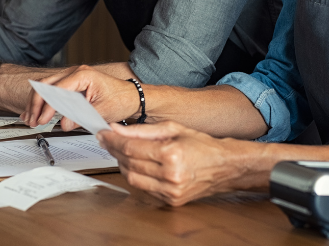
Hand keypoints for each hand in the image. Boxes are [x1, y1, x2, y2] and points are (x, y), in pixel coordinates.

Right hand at [21, 65, 140, 130]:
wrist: (131, 97)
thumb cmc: (121, 99)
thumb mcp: (102, 111)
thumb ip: (81, 116)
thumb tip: (63, 123)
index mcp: (83, 75)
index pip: (57, 90)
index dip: (47, 106)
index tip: (43, 120)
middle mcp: (75, 72)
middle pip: (45, 85)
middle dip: (36, 104)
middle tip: (32, 120)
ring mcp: (72, 77)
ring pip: (45, 87)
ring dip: (36, 103)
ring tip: (30, 118)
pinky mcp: (71, 85)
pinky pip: (51, 90)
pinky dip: (42, 101)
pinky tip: (34, 111)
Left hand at [98, 121, 266, 205]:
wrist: (224, 167)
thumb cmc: (202, 145)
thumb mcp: (173, 128)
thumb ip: (142, 130)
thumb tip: (117, 129)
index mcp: (171, 153)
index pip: (131, 147)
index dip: (113, 140)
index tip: (103, 133)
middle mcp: (171, 175)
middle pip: (129, 163)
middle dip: (114, 150)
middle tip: (108, 140)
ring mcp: (171, 190)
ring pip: (132, 178)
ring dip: (122, 164)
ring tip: (121, 151)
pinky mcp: (171, 200)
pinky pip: (144, 188)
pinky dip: (136, 176)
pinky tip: (135, 165)